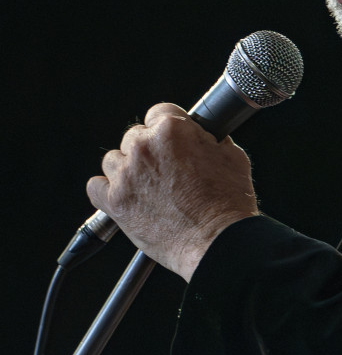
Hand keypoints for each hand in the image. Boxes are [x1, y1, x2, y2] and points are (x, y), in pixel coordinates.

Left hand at [86, 103, 257, 281]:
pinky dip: (107, 191)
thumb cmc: (228, 202)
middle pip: (135, 136)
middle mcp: (145, 147)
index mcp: (172, 130)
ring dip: (128, 169)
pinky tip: (125, 196)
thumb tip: (201, 135)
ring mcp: (127, 175)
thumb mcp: (231, 156)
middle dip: (149, 150)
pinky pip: (96, 187)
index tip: (173, 141)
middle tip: (166, 170)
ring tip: (148, 187)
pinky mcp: (115, 202)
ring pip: (114, 160)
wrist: (217, 241)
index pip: (159, 112)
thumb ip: (208, 139)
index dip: (169, 128)